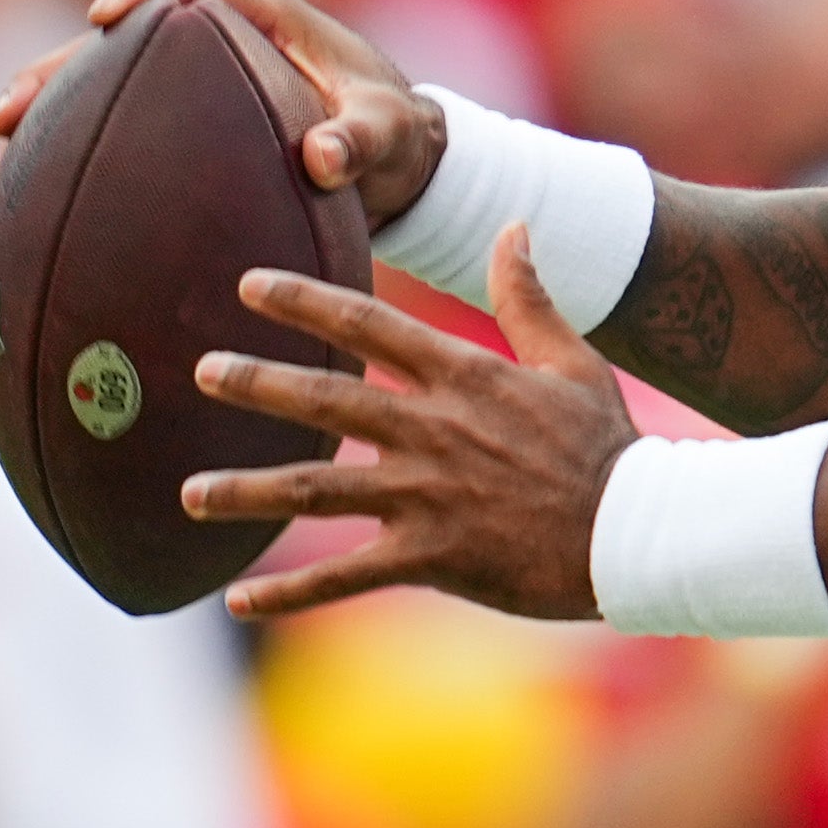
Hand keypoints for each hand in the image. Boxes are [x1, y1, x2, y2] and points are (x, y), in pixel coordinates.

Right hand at [0, 0, 447, 225]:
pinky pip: (111, 143)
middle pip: (114, 48)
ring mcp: (190, 91)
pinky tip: (22, 215)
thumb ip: (362, 139)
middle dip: (52, 73)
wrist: (404, 166)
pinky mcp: (180, 134)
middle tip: (5, 114)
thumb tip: (322, 159)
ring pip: (97, 98)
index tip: (102, 17)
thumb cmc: (400, 135)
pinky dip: (67, 171)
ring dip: (41, 130)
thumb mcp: (391, 133)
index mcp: (263, 18)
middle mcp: (214, 46)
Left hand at [184, 225, 637, 622]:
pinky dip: (288, 593)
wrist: (636, 532)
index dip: (305, 301)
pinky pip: (344, 578)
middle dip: (258, 383)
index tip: (248, 284)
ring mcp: (428, 496)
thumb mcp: (573, 362)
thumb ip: (528, 297)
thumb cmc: (607, 446)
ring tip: (191, 493)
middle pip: (327, 399)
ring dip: (247, 492)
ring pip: (317, 491)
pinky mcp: (431, 557)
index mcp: (466, 377)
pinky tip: (237, 601)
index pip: (370, 325)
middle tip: (202, 371)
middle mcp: (435, 431)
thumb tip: (512, 226)